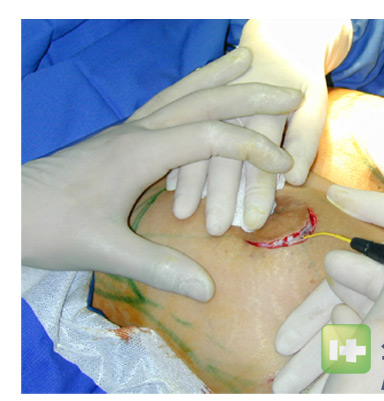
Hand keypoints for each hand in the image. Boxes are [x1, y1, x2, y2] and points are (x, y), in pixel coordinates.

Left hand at [22, 47, 301, 300]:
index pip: (210, 138)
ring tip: (243, 61)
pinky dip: (191, 93)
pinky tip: (198, 97)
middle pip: (200, 100)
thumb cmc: (48, 226)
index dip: (252, 148)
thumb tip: (208, 289)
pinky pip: (164, 106)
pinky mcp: (118, 139)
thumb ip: (158, 267)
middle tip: (288, 89)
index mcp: (139, 153)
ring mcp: (126, 131)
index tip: (285, 164)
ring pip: (179, 93)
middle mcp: (136, 132)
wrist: (6, 209)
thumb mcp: (103, 250)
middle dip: (247, 93)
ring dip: (215, 77)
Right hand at [168, 19, 352, 233]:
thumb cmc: (299, 77)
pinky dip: (179, 159)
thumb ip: (304, 138)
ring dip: (190, 180)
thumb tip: (293, 177)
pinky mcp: (195, 105)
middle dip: (218, 193)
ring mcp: (208, 104)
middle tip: (214, 230)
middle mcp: (230, 106)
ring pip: (196, 143)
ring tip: (182, 214)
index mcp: (260, 107)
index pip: (257, 152)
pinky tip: (171, 186)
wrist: (276, 40)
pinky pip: (180, 133)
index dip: (257, 188)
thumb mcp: (313, 105)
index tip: (253, 222)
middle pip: (222, 152)